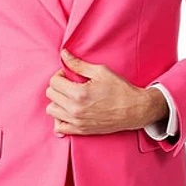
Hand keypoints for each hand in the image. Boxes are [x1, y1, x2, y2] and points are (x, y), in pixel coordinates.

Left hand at [46, 48, 167, 135]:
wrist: (134, 110)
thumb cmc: (120, 89)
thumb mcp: (100, 71)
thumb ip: (78, 64)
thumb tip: (63, 55)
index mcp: (79, 93)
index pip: (54, 82)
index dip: (60, 75)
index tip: (69, 75)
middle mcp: (75, 109)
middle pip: (51, 95)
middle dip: (58, 86)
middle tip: (70, 84)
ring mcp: (77, 122)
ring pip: (51, 110)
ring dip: (57, 101)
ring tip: (69, 97)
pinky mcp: (81, 130)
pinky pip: (59, 127)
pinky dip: (59, 119)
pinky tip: (68, 112)